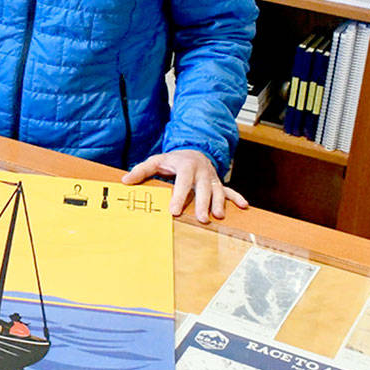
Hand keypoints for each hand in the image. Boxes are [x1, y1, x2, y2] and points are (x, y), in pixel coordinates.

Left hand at [122, 149, 247, 223]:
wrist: (194, 150)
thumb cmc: (172, 160)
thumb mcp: (156, 161)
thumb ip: (141, 170)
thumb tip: (125, 181)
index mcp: (186, 165)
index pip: (182, 182)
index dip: (179, 196)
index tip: (174, 210)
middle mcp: (201, 171)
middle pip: (203, 188)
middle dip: (203, 203)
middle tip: (202, 219)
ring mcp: (211, 177)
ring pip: (217, 190)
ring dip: (220, 203)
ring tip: (219, 217)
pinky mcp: (218, 182)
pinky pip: (229, 189)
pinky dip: (237, 197)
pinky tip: (244, 206)